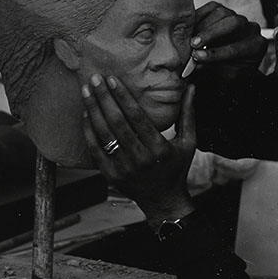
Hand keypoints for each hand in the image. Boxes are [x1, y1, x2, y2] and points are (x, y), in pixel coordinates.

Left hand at [81, 75, 196, 228]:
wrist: (163, 201)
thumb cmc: (177, 167)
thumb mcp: (189, 142)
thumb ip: (188, 114)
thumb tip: (192, 87)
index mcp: (158, 148)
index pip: (136, 116)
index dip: (123, 96)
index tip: (112, 79)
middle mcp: (140, 158)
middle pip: (117, 122)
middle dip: (104, 98)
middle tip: (95, 77)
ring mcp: (123, 168)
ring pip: (103, 134)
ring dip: (93, 110)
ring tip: (86, 90)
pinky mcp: (111, 175)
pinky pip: (95, 150)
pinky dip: (89, 131)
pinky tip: (86, 114)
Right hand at [191, 1, 267, 79]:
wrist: (234, 62)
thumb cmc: (231, 70)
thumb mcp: (226, 76)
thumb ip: (213, 68)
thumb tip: (194, 63)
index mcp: (255, 47)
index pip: (235, 49)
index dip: (214, 53)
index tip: (197, 56)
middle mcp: (250, 29)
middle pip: (233, 23)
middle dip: (210, 33)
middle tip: (193, 43)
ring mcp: (239, 17)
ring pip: (221, 13)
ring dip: (202, 25)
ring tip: (190, 37)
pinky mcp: (227, 10)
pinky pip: (212, 7)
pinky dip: (199, 16)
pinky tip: (191, 27)